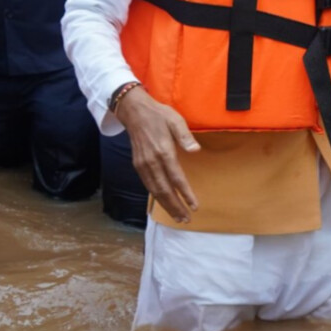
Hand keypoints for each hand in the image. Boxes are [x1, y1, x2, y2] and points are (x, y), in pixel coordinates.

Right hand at [115, 86, 200, 221]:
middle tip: (186, 219)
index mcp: (163, 151)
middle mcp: (151, 162)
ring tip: (177, 216)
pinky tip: (164, 203)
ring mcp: (142, 165)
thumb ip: (185, 136)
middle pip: (164, 190)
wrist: (134, 111)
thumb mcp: (175, 120)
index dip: (185, 194)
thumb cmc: (159, 115)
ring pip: (154, 190)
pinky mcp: (138, 165)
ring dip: (166, 205)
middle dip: (175, 206)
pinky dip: (156, 197)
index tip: (194, 206)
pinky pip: (148, 185)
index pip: (176, 178)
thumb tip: (195, 150)